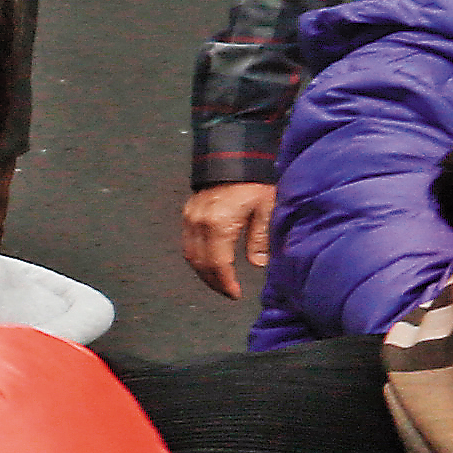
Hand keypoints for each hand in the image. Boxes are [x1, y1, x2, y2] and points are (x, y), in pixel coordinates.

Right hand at [179, 182, 272, 299]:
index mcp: (218, 224)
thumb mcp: (265, 208)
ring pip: (190, 255)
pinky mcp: (187, 214)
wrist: (233, 158)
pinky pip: (187, 243)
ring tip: (219, 281)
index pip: (218, 263)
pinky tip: (209, 263)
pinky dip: (197, 258)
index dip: (226, 282)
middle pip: (200, 263)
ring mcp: (189, 218)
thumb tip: (258, 263)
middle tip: (227, 292)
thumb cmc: (253, 182)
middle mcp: (198, 223)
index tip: (235, 294)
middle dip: (213, 281)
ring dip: (203, 272)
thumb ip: (260, 238)